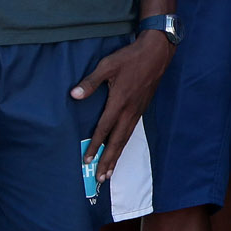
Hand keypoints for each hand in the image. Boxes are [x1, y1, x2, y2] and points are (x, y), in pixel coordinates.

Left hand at [71, 30, 174, 179]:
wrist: (157, 53)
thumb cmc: (130, 57)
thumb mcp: (107, 66)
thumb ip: (90, 82)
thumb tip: (74, 95)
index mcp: (120, 102)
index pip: (104, 128)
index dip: (95, 144)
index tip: (87, 159)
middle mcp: (130, 111)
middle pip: (118, 141)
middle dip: (108, 159)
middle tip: (101, 177)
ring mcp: (138, 110)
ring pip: (126, 138)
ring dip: (117, 155)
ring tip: (110, 170)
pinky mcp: (142, 108)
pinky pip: (131, 131)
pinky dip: (124, 144)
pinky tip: (120, 148)